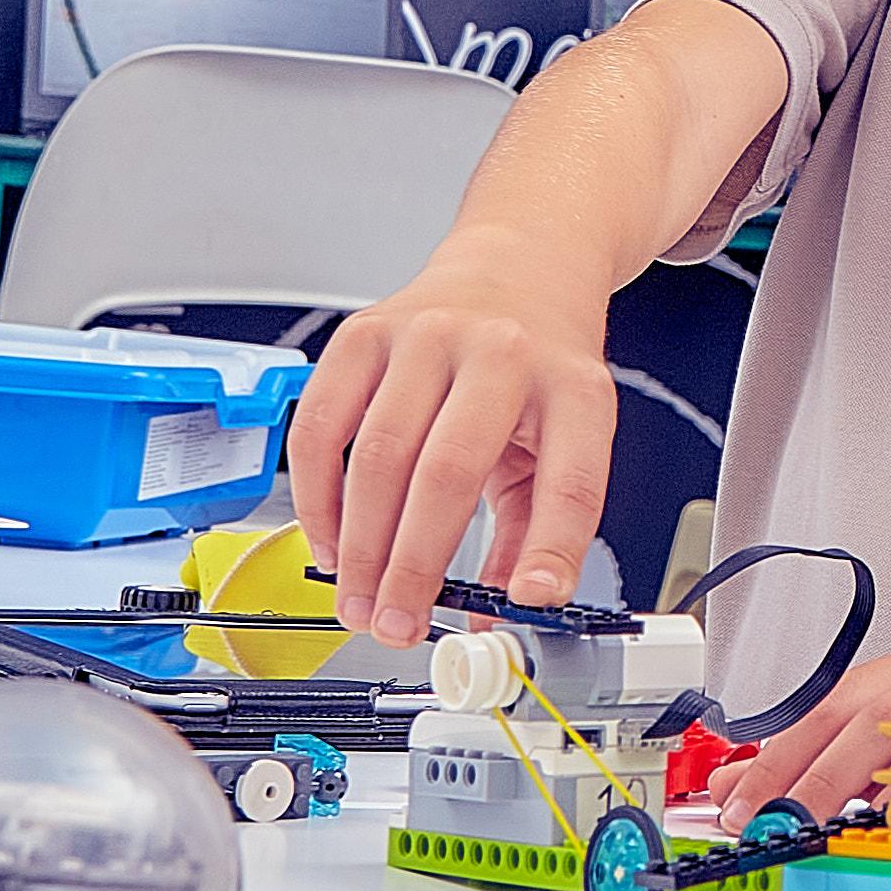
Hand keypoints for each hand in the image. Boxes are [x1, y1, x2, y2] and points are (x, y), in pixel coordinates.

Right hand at [281, 228, 611, 633]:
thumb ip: (541, 528)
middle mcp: (502, 352)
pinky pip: (322, 426)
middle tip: (396, 625)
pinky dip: (317, 497)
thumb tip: (505, 612)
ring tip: (357, 600)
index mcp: (573, 387)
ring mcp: (427, 336)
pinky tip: (328, 541)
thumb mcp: (567, 439)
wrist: (520, 266)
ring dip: (358, 544)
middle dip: (413, 566)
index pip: (570, 478)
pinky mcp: (366, 333)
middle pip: (447, 473)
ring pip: (376, 455)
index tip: (530, 602)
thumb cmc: (541, 364)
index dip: (549, 547)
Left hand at [705, 645, 890, 826]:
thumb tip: (733, 790)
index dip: (780, 757)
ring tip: (822, 823)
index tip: (744, 804)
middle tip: (778, 819)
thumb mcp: (874, 756)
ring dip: (863, 785)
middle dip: (813, 774)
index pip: (829, 705)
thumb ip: (808, 767)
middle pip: (869, 714)